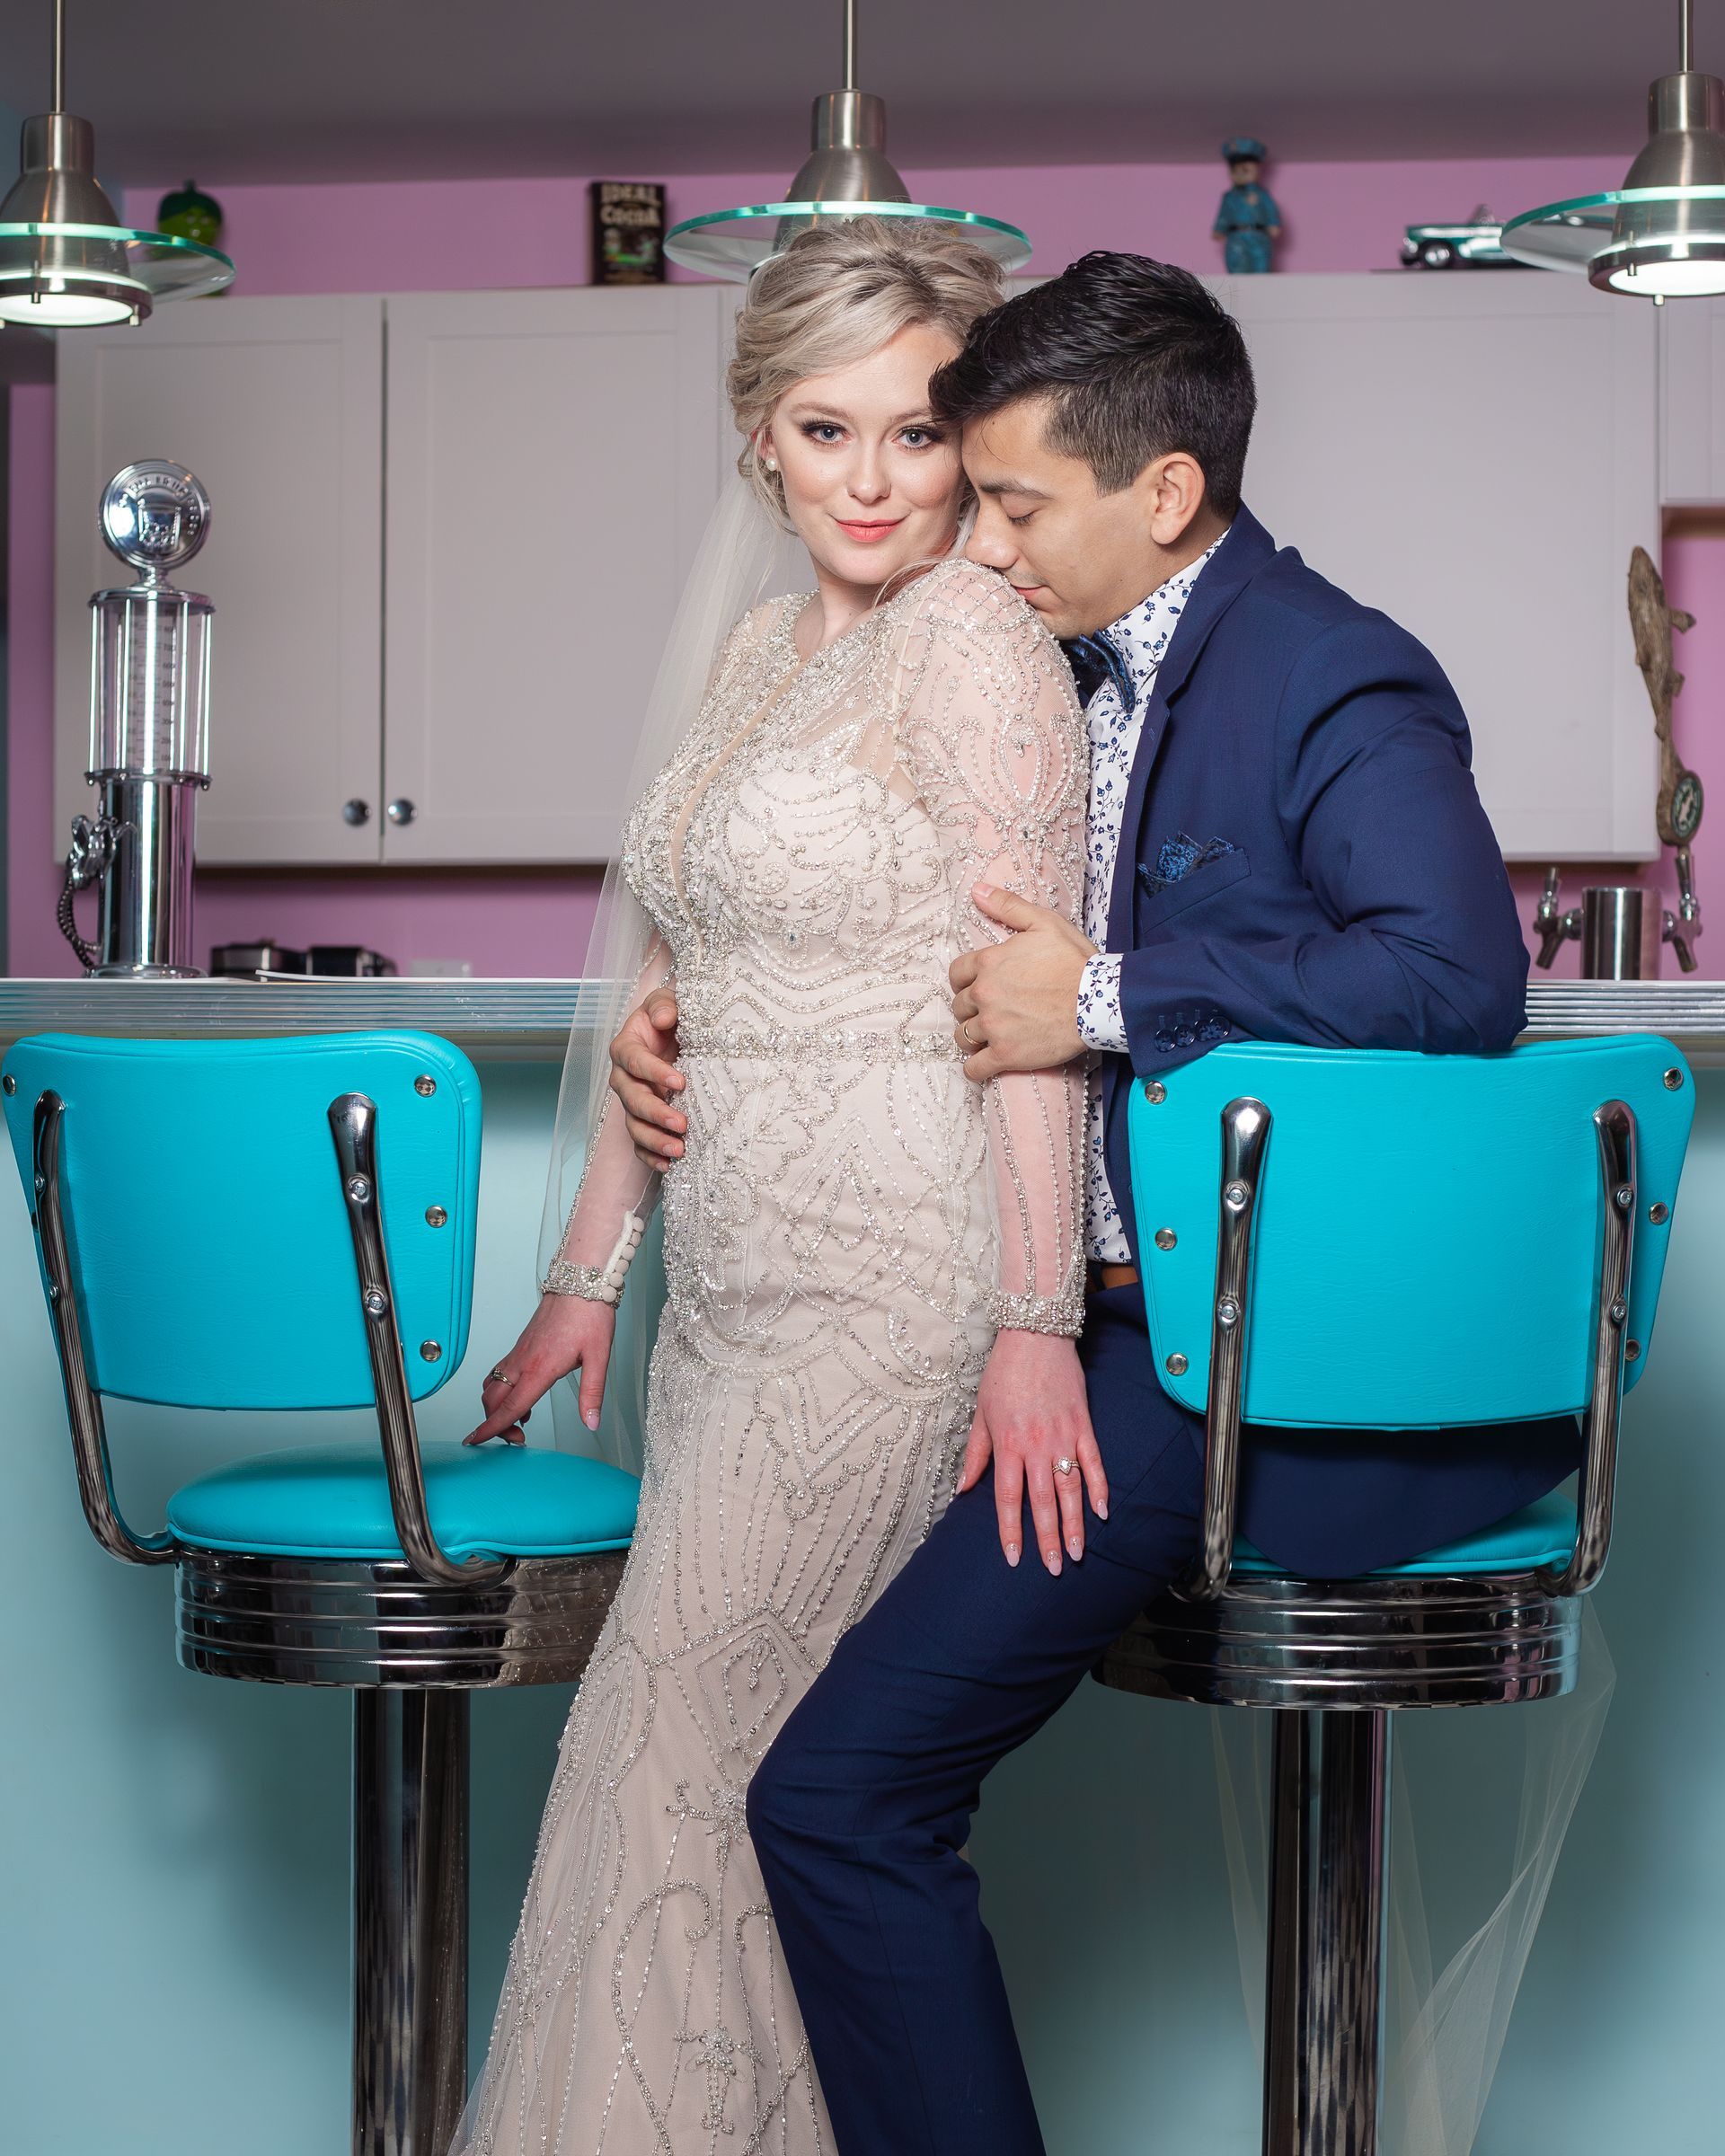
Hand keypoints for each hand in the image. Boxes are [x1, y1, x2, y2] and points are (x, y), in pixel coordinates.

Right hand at [464, 1293, 615, 1444]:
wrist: (581, 1282)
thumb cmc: (590, 1315)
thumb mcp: (599, 1357)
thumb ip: (592, 1393)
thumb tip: (591, 1422)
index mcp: (540, 1369)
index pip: (509, 1407)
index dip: (492, 1429)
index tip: (476, 1442)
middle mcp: (523, 1361)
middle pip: (493, 1401)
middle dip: (495, 1424)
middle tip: (517, 1439)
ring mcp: (519, 1352)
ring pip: (492, 1386)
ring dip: (496, 1408)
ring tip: (518, 1420)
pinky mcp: (521, 1345)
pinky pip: (499, 1372)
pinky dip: (501, 1391)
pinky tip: (521, 1396)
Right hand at [610, 991, 684, 1167]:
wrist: (680, 1036)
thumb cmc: (673, 1017)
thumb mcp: (671, 1003)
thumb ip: (665, 1005)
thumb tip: (664, 1018)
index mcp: (626, 1047)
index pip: (634, 1060)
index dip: (654, 1072)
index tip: (680, 1082)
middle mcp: (624, 1077)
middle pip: (631, 1098)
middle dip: (655, 1113)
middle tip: (681, 1124)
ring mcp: (632, 1101)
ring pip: (634, 1125)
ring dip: (654, 1140)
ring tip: (678, 1151)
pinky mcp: (643, 1120)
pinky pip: (640, 1143)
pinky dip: (651, 1156)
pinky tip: (668, 1166)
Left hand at [950, 885, 1093, 1081]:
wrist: (1101, 1001)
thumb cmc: (1075, 961)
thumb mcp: (1044, 923)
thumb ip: (1008, 906)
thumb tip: (977, 890)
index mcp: (989, 962)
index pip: (957, 974)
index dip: (965, 981)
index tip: (978, 987)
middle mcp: (985, 994)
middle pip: (959, 1006)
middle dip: (970, 1008)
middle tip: (990, 1012)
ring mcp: (993, 1026)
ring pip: (962, 1036)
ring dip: (971, 1037)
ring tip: (987, 1037)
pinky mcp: (1006, 1055)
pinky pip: (975, 1068)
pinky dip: (976, 1068)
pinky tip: (985, 1064)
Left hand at [956, 1330, 1107, 1571]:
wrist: (1035, 1335)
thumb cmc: (1004, 1373)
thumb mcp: (981, 1412)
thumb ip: (976, 1453)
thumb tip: (962, 1488)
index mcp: (1007, 1444)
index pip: (1007, 1498)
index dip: (1011, 1531)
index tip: (1014, 1558)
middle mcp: (1036, 1446)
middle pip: (1042, 1502)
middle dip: (1047, 1539)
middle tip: (1054, 1568)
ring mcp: (1063, 1436)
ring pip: (1071, 1489)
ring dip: (1074, 1523)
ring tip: (1077, 1552)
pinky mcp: (1083, 1425)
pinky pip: (1094, 1463)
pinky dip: (1099, 1488)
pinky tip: (1102, 1512)